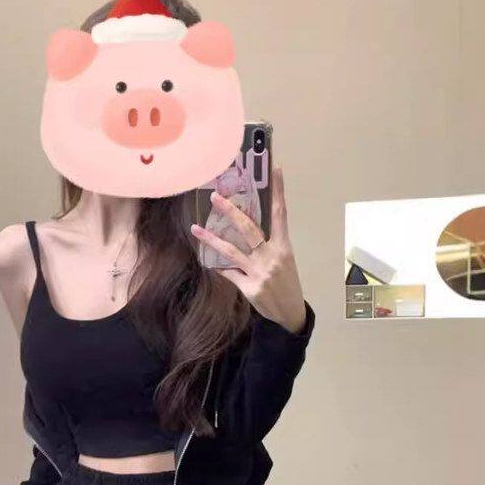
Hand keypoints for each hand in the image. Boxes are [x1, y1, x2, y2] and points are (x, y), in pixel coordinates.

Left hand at [190, 166, 307, 333]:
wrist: (290, 313)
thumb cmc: (286, 283)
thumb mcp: (284, 260)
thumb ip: (268, 244)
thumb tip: (245, 227)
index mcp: (283, 247)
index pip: (280, 214)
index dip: (278, 191)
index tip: (275, 170)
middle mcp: (271, 257)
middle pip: (248, 229)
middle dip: (230, 212)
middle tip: (215, 198)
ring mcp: (258, 273)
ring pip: (230, 251)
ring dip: (211, 239)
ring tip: (195, 229)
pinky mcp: (248, 288)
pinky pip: (228, 273)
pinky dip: (219, 266)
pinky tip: (208, 261)